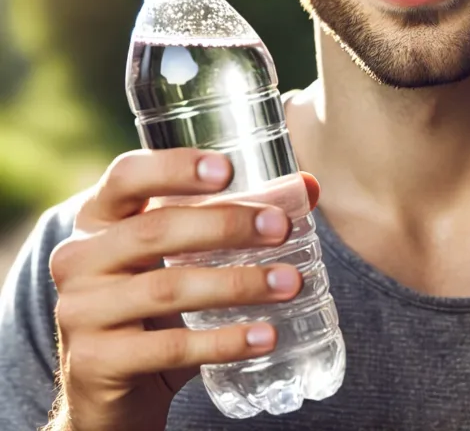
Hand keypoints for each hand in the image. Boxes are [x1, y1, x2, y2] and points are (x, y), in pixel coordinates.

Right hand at [48, 149, 319, 430]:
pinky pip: (169, 348)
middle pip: (155, 229)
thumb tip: (308, 188)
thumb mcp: (178, 255)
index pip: (127, 176)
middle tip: (280, 228)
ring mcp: (80, 310)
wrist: (108, 384)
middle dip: (226, 225)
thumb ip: (232, 217)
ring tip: (290, 283)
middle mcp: (79, 257)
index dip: (175, 167)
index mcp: (98, 218)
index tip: (228, 169)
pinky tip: (265, 336)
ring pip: (168, 288)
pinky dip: (224, 340)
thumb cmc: (154, 302)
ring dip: (237, 284)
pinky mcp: (95, 361)